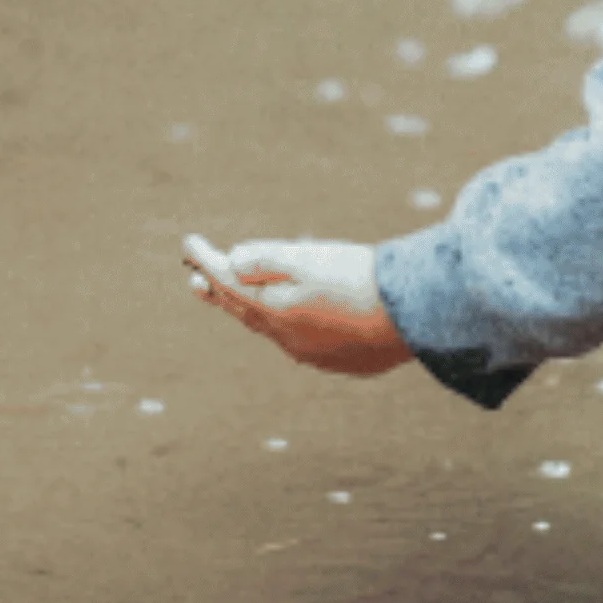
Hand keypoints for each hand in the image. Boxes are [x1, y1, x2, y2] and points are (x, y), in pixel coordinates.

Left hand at [183, 234, 414, 376]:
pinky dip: (284, 324)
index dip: (206, 260)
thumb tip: (231, 260)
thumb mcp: (308, 258)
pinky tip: (291, 321)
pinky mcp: (340, 360)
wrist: (414, 315)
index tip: (188, 242)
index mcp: (275, 310)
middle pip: (244, 310)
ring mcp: (313, 353)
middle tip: (195, 278)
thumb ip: (265, 258)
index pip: (228, 282)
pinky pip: (299, 341)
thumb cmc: (361, 280)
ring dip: (249, 309)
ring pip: (269, 328)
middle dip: (220, 290)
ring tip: (235, 298)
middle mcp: (288, 338)